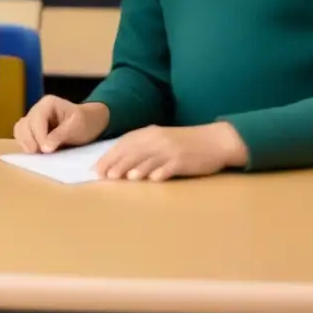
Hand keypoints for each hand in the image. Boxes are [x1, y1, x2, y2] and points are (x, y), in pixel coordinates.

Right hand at [13, 96, 109, 152]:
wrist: (90, 124)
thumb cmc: (86, 122)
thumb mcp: (77, 127)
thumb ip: (60, 135)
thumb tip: (45, 148)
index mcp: (48, 103)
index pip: (36, 119)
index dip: (39, 135)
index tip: (46, 150)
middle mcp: (37, 109)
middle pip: (24, 125)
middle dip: (31, 141)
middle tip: (41, 155)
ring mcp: (33, 120)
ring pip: (20, 131)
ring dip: (26, 144)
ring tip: (38, 155)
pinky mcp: (32, 130)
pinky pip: (22, 137)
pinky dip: (26, 145)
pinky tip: (36, 153)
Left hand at [93, 122, 247, 181]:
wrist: (215, 141)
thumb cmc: (185, 144)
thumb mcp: (162, 141)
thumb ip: (143, 149)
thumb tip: (122, 164)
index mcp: (151, 133)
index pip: (125, 144)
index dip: (110, 156)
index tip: (97, 168)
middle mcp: (158, 139)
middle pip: (134, 151)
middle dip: (118, 163)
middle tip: (105, 176)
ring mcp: (171, 149)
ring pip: (150, 159)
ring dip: (136, 168)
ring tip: (124, 178)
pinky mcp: (184, 160)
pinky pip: (170, 166)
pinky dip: (161, 172)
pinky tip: (153, 179)